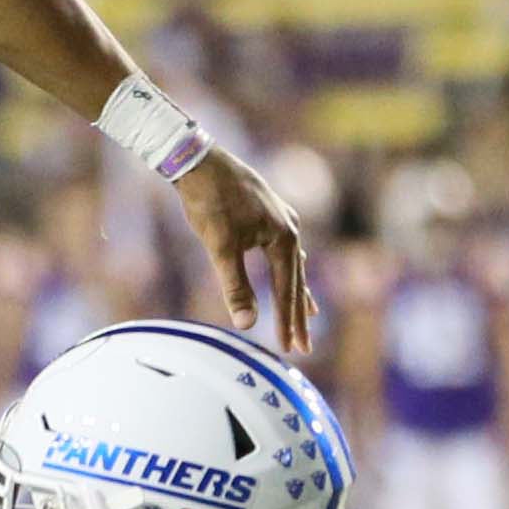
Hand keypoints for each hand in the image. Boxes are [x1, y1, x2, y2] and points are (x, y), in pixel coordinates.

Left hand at [174, 146, 318, 353]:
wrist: (198, 159)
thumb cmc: (209, 201)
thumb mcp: (220, 247)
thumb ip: (235, 286)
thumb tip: (246, 324)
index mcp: (283, 239)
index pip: (287, 292)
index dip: (287, 322)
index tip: (290, 349)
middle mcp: (290, 229)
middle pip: (296, 282)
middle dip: (299, 316)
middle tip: (305, 348)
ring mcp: (282, 219)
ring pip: (293, 266)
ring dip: (298, 293)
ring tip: (310, 316)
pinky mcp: (269, 213)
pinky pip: (285, 250)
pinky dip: (289, 268)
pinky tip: (293, 269)